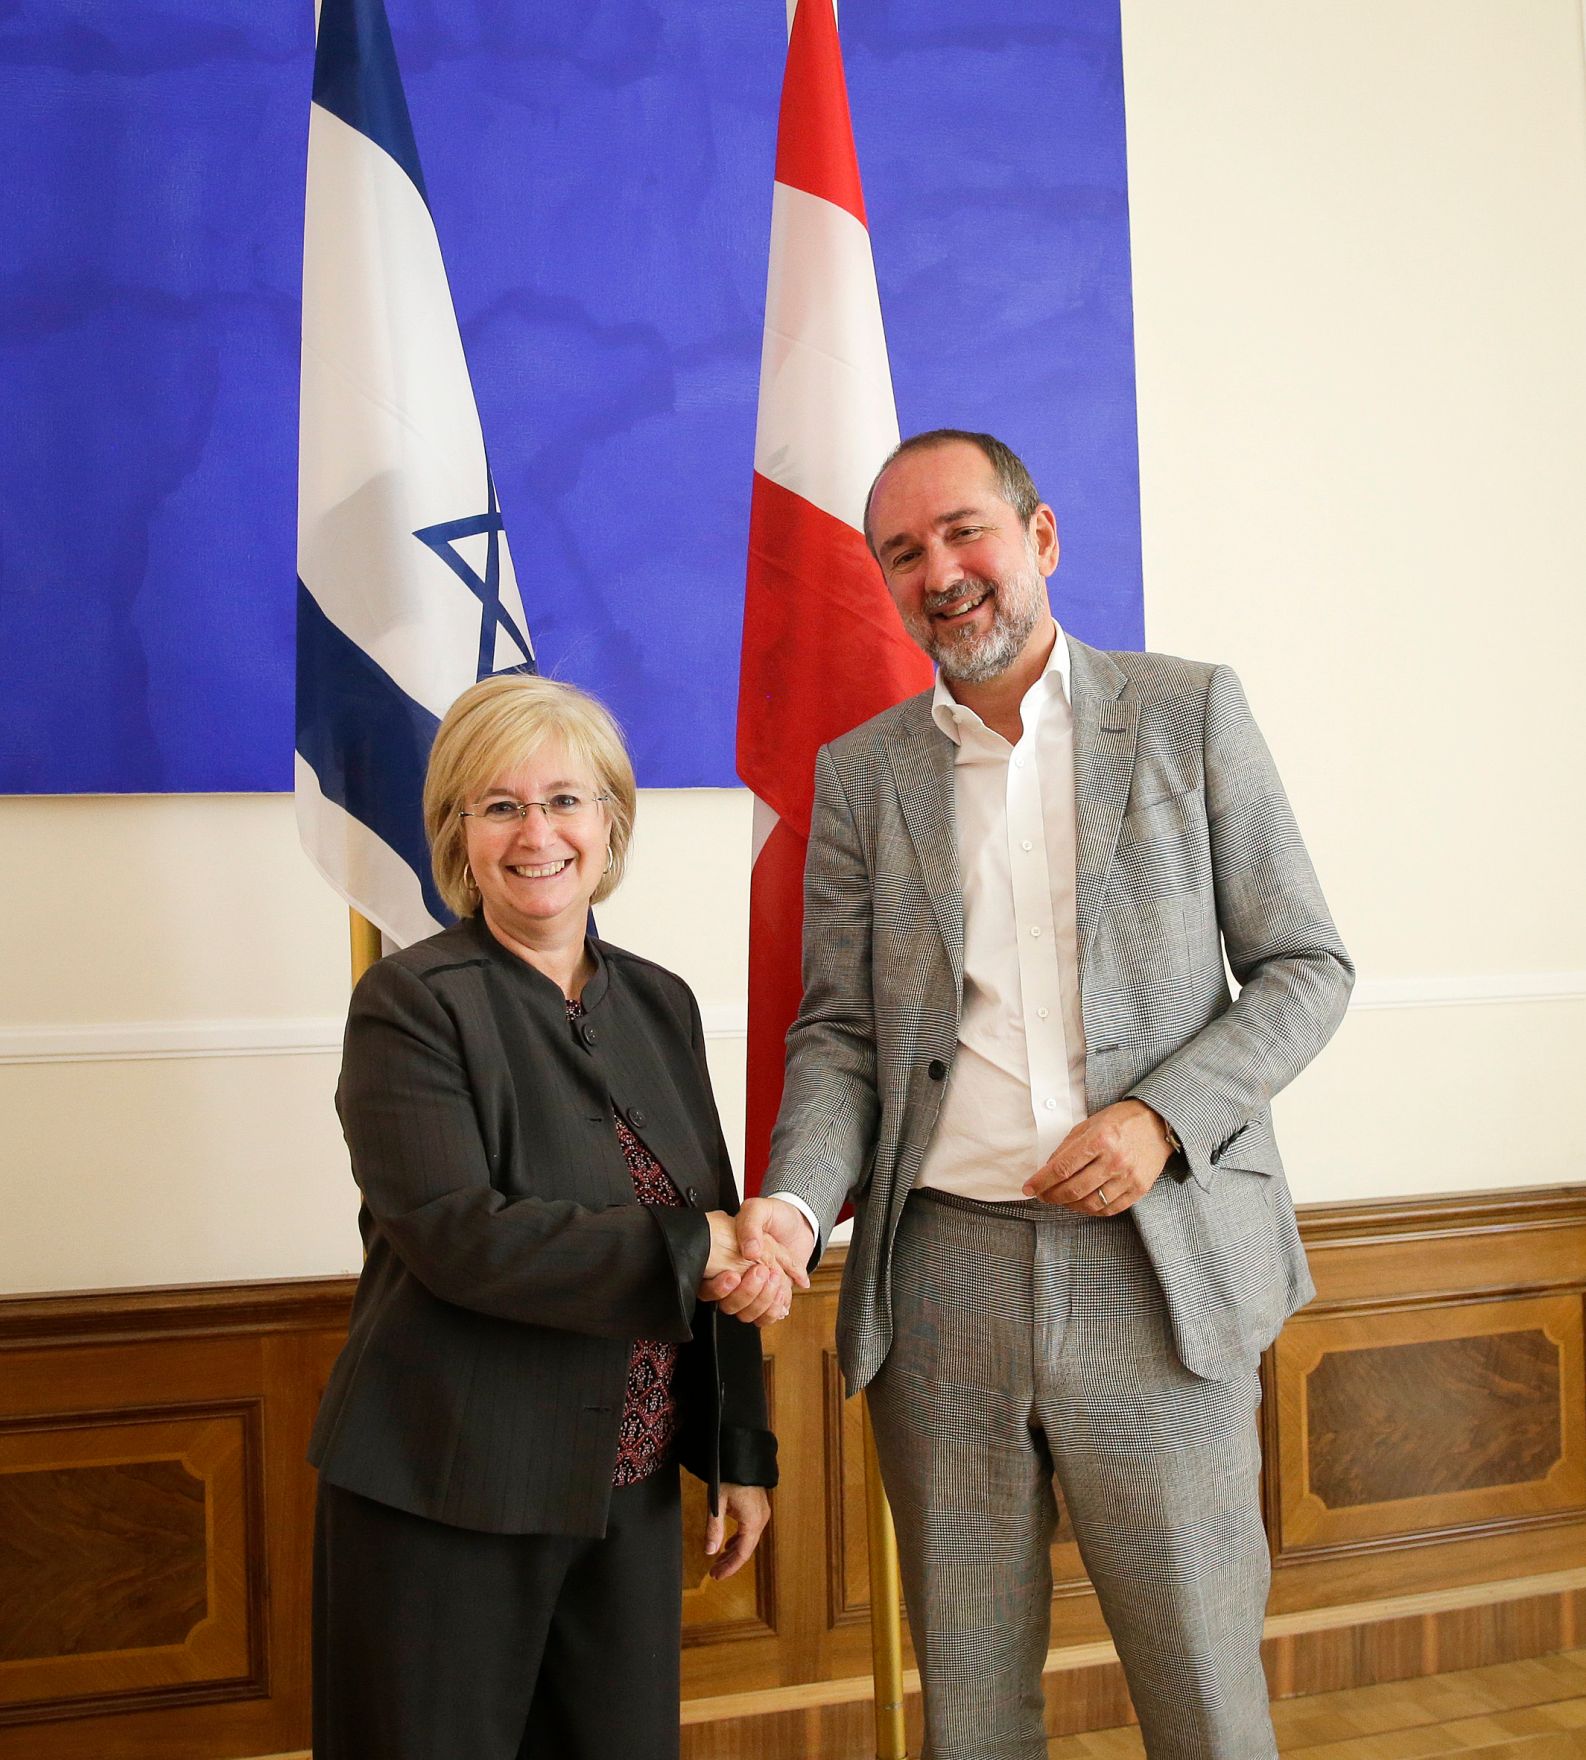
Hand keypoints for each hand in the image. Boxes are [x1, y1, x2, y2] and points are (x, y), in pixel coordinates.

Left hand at [704, 1483, 770, 1580]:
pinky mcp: (759, 1508)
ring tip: (719, 1562)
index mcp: (752, 1521)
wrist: (742, 1455)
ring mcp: (762, 1513)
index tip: (716, 1576)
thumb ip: (714, 1528)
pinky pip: (750, 1530)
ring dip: (733, 1552)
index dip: (729, 1567)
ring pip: (748, 1541)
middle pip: (746, 1549)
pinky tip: (728, 1544)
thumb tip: (710, 1552)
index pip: (742, 1553)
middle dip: (730, 1562)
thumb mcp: (717, 1503)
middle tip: (714, 1573)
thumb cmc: (729, 1476)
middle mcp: (761, 1519)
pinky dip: (739, 1540)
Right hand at [717, 1197, 814, 1327]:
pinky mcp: (770, 1298)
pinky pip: (765, 1317)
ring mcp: (753, 1290)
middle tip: (761, 1271)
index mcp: (724, 1259)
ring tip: (776, 1280)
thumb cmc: (775, 1215)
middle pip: (730, 1305)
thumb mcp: (758, 1210)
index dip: (718, 1288)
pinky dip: (774, 1309)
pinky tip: (782, 1295)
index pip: (708, 1288)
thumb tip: (750, 1251)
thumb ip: (750, 1224)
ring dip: (762, 1301)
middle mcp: (736, 1279)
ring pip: (747, 1314)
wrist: (799, 1223)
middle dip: (747, 1293)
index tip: (732, 1276)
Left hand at [1022, 1100, 1173, 1215]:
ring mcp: (1128, 1177)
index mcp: (1099, 1139)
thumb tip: (1046, 1171)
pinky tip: (1082, 1204)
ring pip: (1090, 1203)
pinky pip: (1110, 1209)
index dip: (1041, 1182)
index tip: (1029, 1188)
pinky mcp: (1139, 1189)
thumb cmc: (1120, 1121)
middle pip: (1074, 1189)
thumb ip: (1067, 1147)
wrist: (1158, 1123)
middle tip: (1043, 1195)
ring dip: (1069, 1205)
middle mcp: (1114, 1160)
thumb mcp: (1089, 1124)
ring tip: (1061, 1199)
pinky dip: (1091, 1210)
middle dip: (1052, 1196)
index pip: (1062, 1168)